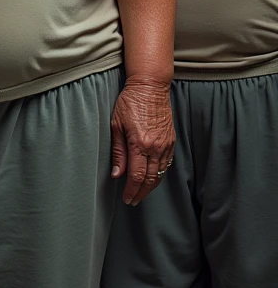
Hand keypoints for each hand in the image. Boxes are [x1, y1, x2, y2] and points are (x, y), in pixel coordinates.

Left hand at [110, 78, 174, 205]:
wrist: (150, 86)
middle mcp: (156, 147)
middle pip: (150, 179)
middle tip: (133, 200)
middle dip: (141, 193)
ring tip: (141, 193)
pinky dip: (159, 174)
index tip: (127, 199)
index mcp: (140, 144)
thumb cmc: (130, 102)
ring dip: (151, 187)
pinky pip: (166, 163)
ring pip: (160, 173)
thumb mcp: (116, 125)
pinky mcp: (171, 140)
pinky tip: (152, 177)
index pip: (136, 177)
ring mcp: (166, 144)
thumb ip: (118, 152)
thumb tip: (117, 174)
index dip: (131, 191)